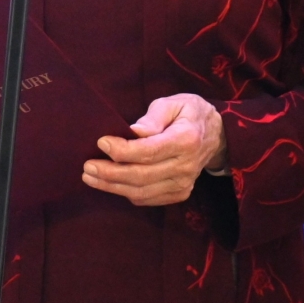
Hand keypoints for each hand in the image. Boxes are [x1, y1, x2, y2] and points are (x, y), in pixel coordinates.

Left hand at [83, 92, 224, 206]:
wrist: (216, 135)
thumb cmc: (189, 114)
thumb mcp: (174, 103)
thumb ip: (154, 116)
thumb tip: (134, 131)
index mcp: (186, 140)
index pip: (149, 151)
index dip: (123, 150)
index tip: (101, 143)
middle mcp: (186, 166)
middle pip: (142, 175)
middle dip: (110, 173)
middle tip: (87, 166)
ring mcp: (184, 183)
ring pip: (143, 192)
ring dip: (113, 187)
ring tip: (90, 177)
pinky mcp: (179, 193)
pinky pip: (148, 199)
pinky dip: (126, 193)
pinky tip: (110, 184)